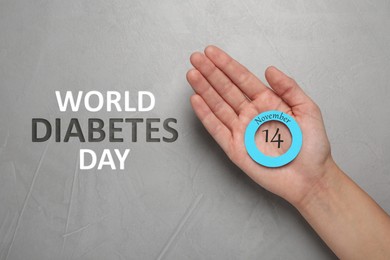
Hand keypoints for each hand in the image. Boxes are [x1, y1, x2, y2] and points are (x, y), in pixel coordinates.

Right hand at [186, 45, 334, 205]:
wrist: (310, 178)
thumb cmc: (312, 146)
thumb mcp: (307, 110)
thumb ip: (289, 88)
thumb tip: (269, 69)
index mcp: (268, 103)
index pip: (243, 79)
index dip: (226, 65)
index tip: (212, 52)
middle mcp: (251, 114)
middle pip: (226, 89)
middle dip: (210, 73)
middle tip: (195, 58)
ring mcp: (241, 130)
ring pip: (218, 105)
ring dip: (204, 90)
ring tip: (192, 74)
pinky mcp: (234, 148)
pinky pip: (216, 129)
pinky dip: (205, 115)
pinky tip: (196, 100)